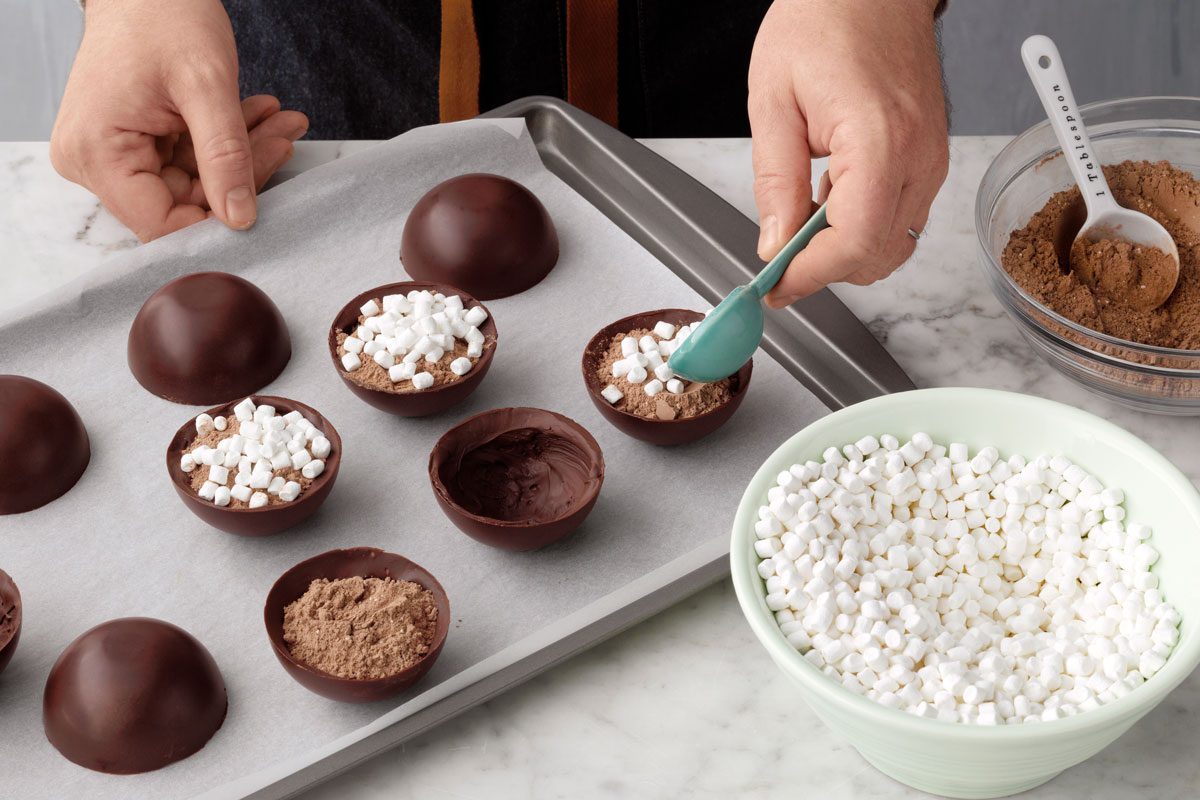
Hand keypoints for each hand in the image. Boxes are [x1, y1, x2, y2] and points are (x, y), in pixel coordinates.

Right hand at [51, 0, 307, 241]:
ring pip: (193, 181)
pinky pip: (189, 159)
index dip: (215, 222)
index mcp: (96, 153)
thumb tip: (240, 218)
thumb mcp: (206, 85)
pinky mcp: (134, 142)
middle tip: (284, 138)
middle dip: (241, 174)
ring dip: (243, 153)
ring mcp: (113, 152)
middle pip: (181, 203)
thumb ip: (225, 155)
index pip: (160, 224)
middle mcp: (94, 161)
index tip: (264, 201)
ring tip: (282, 122)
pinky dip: (227, 141)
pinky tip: (260, 115)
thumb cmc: (162, 13)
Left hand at [748, 0, 948, 305]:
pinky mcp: (931, 160)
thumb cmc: (825, 20)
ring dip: (843, 249)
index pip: (854, 242)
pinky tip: (831, 195)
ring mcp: (932, 160)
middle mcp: (919, 157)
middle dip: (824, 268)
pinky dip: (861, 226)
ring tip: (804, 210)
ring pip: (893, 245)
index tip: (776, 286)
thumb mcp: (773, 99)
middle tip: (778, 255)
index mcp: (880, 139)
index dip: (810, 275)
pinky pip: (900, 218)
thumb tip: (774, 244)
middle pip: (878, 255)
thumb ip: (775, 179)